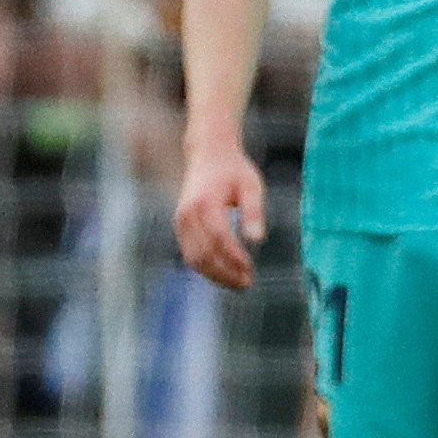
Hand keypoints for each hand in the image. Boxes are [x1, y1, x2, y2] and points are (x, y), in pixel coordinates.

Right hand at [174, 142, 267, 289]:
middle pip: (204, 253)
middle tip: (247, 282)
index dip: (234, 257)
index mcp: (205, 202)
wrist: (208, 155)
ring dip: (215, 275)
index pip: (219, 238)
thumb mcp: (251, 186)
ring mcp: (181, 222)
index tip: (250, 270)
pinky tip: (226, 272)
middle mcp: (188, 214)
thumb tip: (257, 240)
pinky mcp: (180, 227)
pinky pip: (191, 254)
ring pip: (194, 259)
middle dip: (225, 272)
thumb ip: (254, 212)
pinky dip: (207, 268)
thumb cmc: (234, 170)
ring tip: (239, 282)